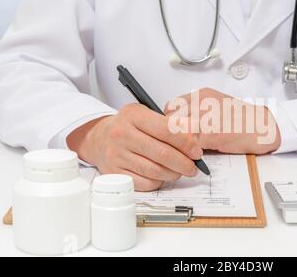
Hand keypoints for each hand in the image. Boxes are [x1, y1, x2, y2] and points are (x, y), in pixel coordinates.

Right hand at [67, 104, 202, 190]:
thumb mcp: (148, 116)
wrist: (100, 138)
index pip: (167, 130)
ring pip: (155, 171)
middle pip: (163, 153)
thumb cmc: (130, 127)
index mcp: (133, 115)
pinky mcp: (114, 172)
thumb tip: (196, 136)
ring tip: (180, 170)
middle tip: (193, 166)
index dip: (187, 143)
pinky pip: (145, 182)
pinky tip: (163, 175)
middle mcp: (122, 134)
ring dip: (174, 173)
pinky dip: (159, 181)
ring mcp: (116, 154)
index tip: (196, 151)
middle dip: (184, 163)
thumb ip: (171, 124)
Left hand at [165, 88, 280, 154]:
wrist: (263, 126)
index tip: (173, 132)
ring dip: (181, 144)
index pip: (171, 107)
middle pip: (171, 120)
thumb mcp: (216, 107)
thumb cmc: (242, 119)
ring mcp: (206, 116)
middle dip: (173, 134)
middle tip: (179, 144)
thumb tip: (176, 126)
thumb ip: (197, 112)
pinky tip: (199, 155)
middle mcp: (202, 102)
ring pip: (179, 133)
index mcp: (202, 95)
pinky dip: (191, 153)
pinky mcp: (212, 133)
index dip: (169, 122)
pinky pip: (191, 145)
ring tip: (189, 151)